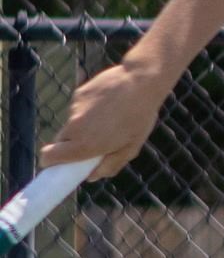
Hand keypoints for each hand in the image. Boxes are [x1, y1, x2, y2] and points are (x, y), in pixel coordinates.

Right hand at [40, 63, 172, 179]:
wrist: (142, 80)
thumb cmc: (140, 116)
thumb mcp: (131, 147)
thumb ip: (110, 165)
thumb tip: (91, 176)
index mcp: (83, 145)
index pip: (48, 157)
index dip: (51, 162)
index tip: (60, 164)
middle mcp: (74, 127)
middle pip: (60, 141)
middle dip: (71, 144)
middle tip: (93, 141)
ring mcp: (75, 109)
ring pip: (72, 123)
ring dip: (84, 124)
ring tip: (109, 117)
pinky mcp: (79, 93)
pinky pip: (79, 107)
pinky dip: (89, 108)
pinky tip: (108, 102)